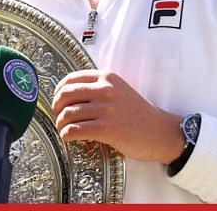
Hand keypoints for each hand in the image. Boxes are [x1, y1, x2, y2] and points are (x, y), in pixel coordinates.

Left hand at [52, 69, 185, 163]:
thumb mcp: (120, 91)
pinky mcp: (108, 129)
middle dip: (56, 107)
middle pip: (66, 95)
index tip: (58, 102)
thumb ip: (98, 88)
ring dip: (61, 124)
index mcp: (108, 77)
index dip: (58, 91)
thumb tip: (68, 94)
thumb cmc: (138, 114)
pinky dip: (67, 135)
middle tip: (58, 117)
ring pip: (68, 114)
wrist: (160, 132)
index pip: (71, 79)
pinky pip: (75, 130)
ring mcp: (107, 109)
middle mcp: (106, 90)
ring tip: (64, 130)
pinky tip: (69, 138)